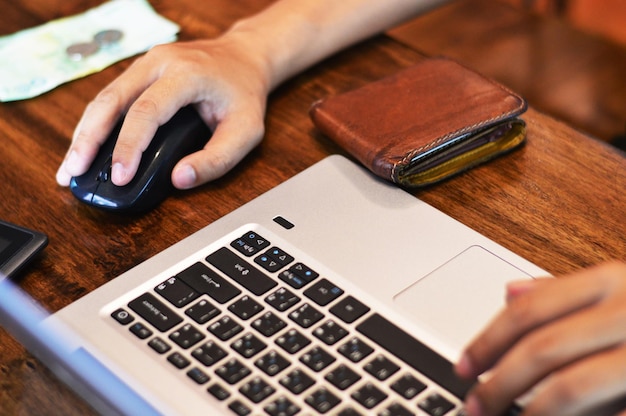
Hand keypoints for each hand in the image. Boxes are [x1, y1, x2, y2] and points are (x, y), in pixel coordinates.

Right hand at [56, 34, 269, 189]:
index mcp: (186, 74)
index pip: (147, 111)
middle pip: (112, 100)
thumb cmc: (244, 95)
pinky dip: (95, 124)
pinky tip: (85, 147)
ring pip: (104, 98)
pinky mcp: (140, 72)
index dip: (129, 146)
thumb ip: (217, 159)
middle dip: (89, 140)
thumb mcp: (246, 132)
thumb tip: (179, 180)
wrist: (244, 57)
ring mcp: (146, 64)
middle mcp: (159, 62)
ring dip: (85, 133)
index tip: (120, 177)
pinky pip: (111, 98)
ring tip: (70, 167)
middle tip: (73, 172)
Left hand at [456, 262, 625, 415]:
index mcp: (610, 281)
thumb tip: (510, 293)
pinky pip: (608, 414)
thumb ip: (566, 293)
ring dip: (529, 411)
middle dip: (499, 384)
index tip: (463, 366)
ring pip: (568, 386)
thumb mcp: (618, 292)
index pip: (529, 310)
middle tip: (475, 406)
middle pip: (540, 348)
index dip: (487, 342)